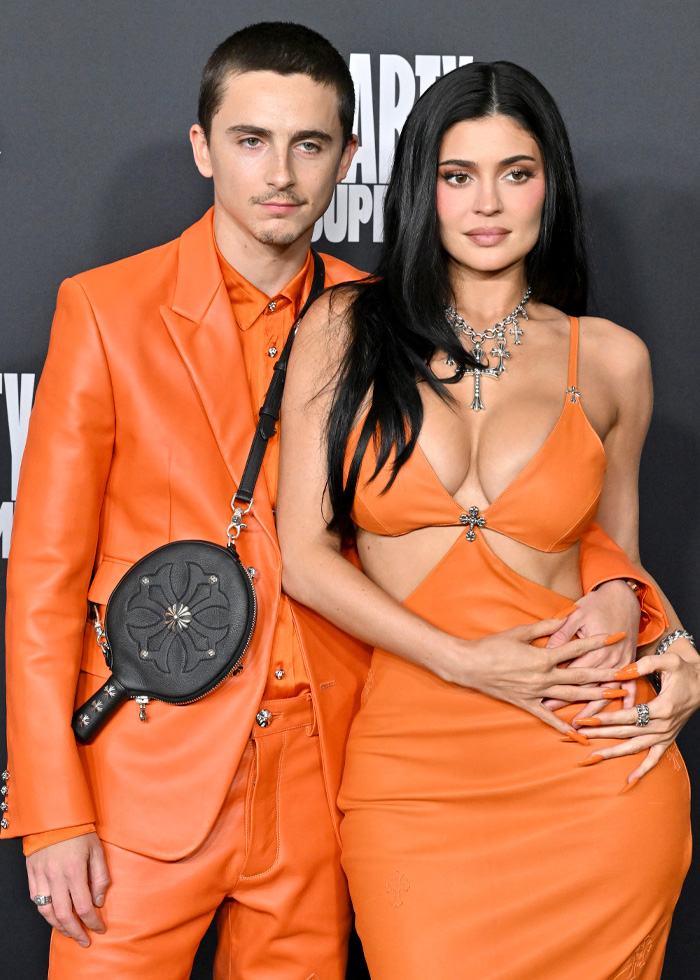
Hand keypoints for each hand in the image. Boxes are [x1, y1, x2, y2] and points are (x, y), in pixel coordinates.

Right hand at [26, 832, 109, 945]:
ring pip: (47, 912)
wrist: (55, 816)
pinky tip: (55, 917)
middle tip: (85, 940)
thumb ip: (100, 877)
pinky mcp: (32, 875)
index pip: (85, 906)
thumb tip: (99, 901)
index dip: (93, 922)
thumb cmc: (79, 831)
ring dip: (59, 927)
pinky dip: (46, 913)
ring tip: (70, 933)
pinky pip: (36, 901)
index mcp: (75, 871)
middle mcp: (56, 877)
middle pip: (64, 915)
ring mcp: (41, 877)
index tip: (100, 928)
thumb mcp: (97, 850)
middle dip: (76, 932)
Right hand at [457, 617, 619, 735]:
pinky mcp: (526, 703)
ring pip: (572, 696)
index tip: (616, 636)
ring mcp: (536, 692)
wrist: (469, 665)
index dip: (598, 640)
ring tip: (615, 697)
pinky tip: (580, 734)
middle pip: (581, 675)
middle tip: (628, 674)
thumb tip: (564, 618)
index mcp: (542, 656)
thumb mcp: (519, 632)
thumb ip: (544, 627)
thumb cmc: (492, 646)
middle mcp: (543, 676)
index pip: (576, 647)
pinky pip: (548, 717)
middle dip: (607, 674)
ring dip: (595, 697)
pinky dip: (564, 727)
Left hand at [543, 580, 640, 717]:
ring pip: (606, 691)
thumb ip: (560, 632)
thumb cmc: (596, 603)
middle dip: (573, 706)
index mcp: (592, 649)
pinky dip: (625, 701)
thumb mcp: (576, 614)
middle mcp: (608, 659)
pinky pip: (629, 686)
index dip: (557, 689)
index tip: (544, 704)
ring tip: (585, 725)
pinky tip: (620, 716)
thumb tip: (546, 649)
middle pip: (587, 687)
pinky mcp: (629, 662)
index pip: (571, 675)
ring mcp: (620, 662)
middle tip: (557, 722)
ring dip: (595, 708)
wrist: (623, 596)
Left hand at [574, 649, 699, 783]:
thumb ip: (646, 664)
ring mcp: (665, 736)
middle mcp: (663, 726)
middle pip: (626, 732)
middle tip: (578, 734)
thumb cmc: (684, 672)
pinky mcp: (667, 740)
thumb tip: (624, 671)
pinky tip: (629, 780)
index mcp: (662, 708)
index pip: (628, 715)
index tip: (587, 720)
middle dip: (600, 733)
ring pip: (635, 747)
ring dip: (612, 752)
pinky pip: (654, 759)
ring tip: (592, 756)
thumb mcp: (669, 661)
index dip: (607, 718)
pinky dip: (643, 770)